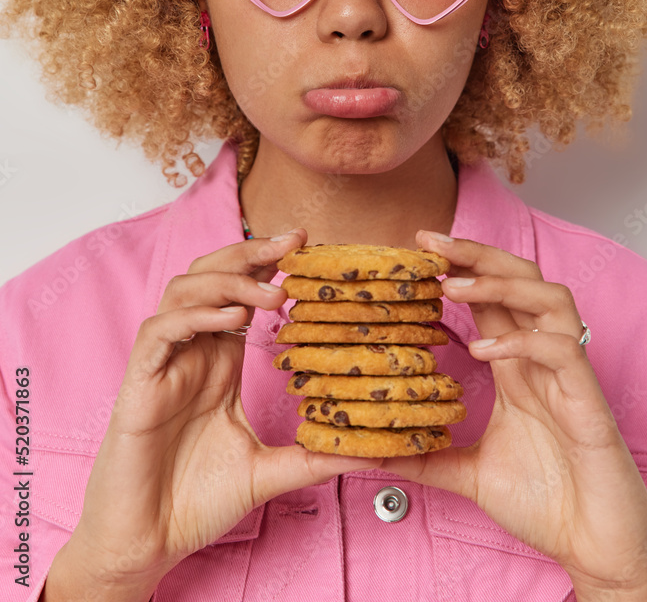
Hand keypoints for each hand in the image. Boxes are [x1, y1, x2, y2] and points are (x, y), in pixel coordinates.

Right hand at [55, 229, 381, 593]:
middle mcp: (192, 351)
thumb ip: (313, 456)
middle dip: (251, 254)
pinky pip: (160, 330)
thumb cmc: (197, 501)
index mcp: (219, 360)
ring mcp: (164, 362)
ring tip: (273, 292)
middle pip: (212, 276)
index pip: (243, 293)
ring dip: (229, 281)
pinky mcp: (140, 382)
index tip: (308, 246)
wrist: (150, 541)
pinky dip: (195, 316)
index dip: (270, 264)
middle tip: (294, 243)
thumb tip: (370, 454)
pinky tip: (231, 320)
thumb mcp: (268, 471)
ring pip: (185, 290)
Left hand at [384, 233, 646, 594]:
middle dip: (475, 253)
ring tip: (452, 286)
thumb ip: (425, 458)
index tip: (416, 249)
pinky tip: (485, 350)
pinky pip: (561, 349)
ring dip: (500, 284)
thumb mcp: (468, 475)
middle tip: (428, 241)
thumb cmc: (546, 504)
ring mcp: (567, 375)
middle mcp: (542, 360)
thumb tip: (369, 454)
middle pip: (519, 278)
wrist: (595, 547)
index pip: (490, 296)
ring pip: (548, 297)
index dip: (458, 266)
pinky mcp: (587, 400)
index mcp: (517, 366)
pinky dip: (521, 341)